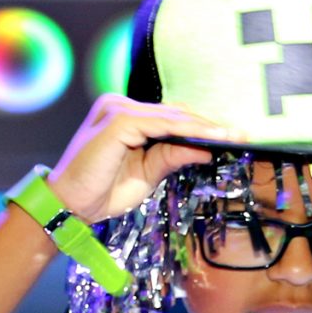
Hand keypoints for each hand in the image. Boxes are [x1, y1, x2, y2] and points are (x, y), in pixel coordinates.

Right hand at [45, 95, 242, 224]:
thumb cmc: (101, 192)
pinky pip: (162, 125)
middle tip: (243, 134)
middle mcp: (120, 106)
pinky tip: (209, 139)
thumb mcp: (146, 175)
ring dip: (204, 128)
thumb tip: (205, 150)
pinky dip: (188, 133)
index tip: (231, 136)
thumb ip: (171, 157)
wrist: (68, 206)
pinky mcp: (118, 122)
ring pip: (172, 117)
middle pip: (175, 113)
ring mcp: (117, 110)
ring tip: (232, 136)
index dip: (201, 126)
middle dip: (209, 125)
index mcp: (125, 116)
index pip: (171, 117)